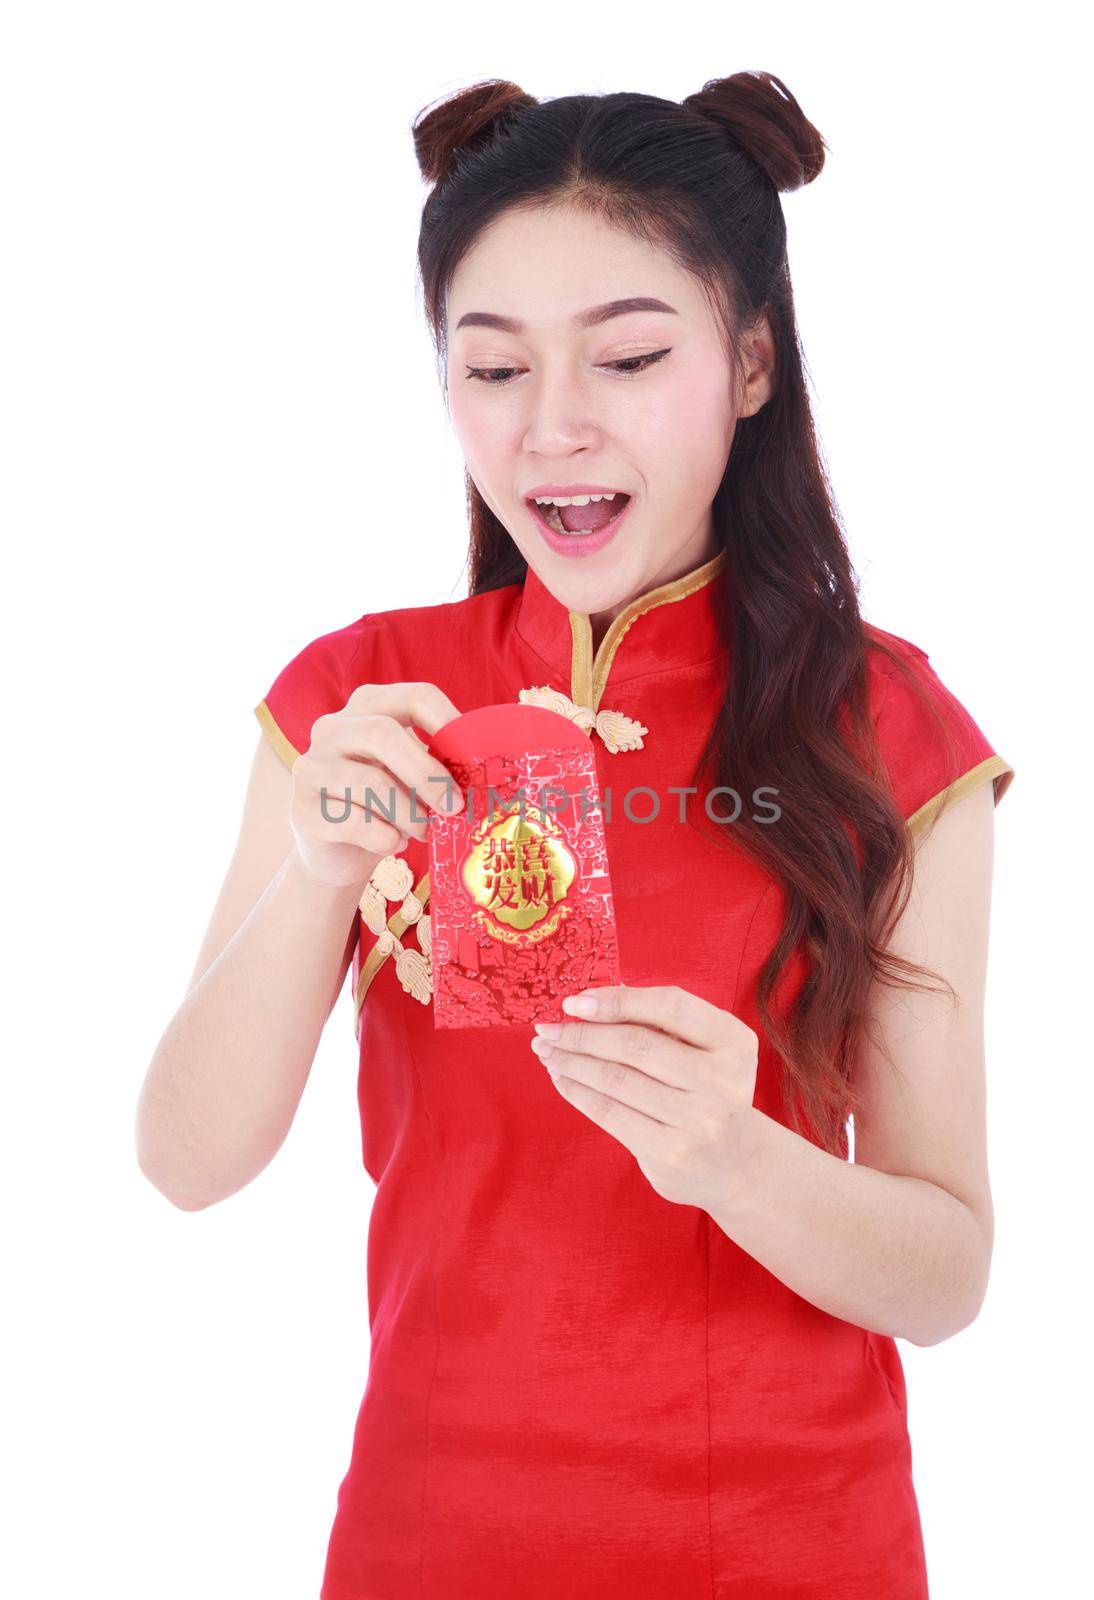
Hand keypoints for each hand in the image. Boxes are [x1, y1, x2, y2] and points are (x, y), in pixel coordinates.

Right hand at [289, 681, 463, 889]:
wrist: (337, 854)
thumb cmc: (384, 806)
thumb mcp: (411, 776)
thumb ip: (435, 764)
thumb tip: (479, 773)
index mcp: (367, 708)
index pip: (414, 697)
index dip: (449, 722)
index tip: (473, 757)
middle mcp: (332, 728)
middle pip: (382, 733)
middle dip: (427, 774)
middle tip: (454, 807)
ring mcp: (310, 768)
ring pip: (369, 782)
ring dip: (409, 813)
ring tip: (424, 832)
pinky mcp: (301, 811)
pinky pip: (352, 822)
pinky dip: (383, 838)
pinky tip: (392, 844)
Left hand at [530, 984, 758, 1211]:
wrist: (734, 1163)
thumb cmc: (705, 1091)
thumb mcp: (704, 1050)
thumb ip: (661, 1022)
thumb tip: (592, 1001)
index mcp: (733, 1042)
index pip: (670, 1006)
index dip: (618, 1000)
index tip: (574, 1001)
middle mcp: (722, 1080)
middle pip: (637, 1044)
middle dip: (582, 1033)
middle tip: (547, 1029)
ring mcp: (697, 1120)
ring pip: (617, 1079)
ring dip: (572, 1061)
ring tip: (547, 1052)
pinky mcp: (670, 1152)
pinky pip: (610, 1113)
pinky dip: (578, 1092)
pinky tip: (561, 1079)